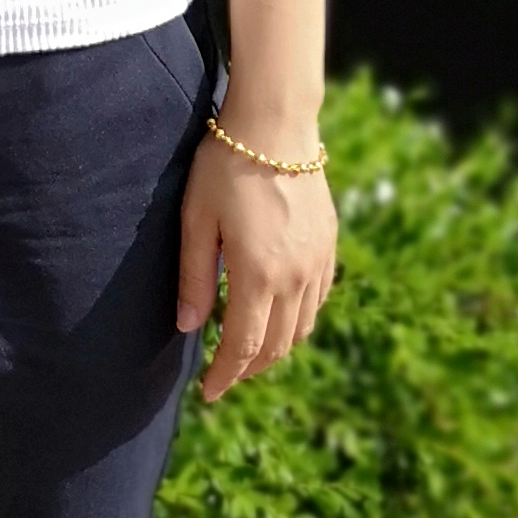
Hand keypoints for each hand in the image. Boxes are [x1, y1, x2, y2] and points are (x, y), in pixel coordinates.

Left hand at [177, 126, 336, 402]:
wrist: (275, 125)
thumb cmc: (224, 167)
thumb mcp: (196, 220)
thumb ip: (194, 277)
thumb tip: (189, 326)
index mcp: (258, 275)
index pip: (243, 346)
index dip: (225, 375)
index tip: (207, 392)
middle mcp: (294, 277)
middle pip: (275, 346)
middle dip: (247, 369)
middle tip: (223, 374)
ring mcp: (317, 263)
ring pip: (301, 329)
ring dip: (274, 349)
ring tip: (247, 350)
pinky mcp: (328, 247)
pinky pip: (318, 301)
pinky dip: (298, 321)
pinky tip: (278, 315)